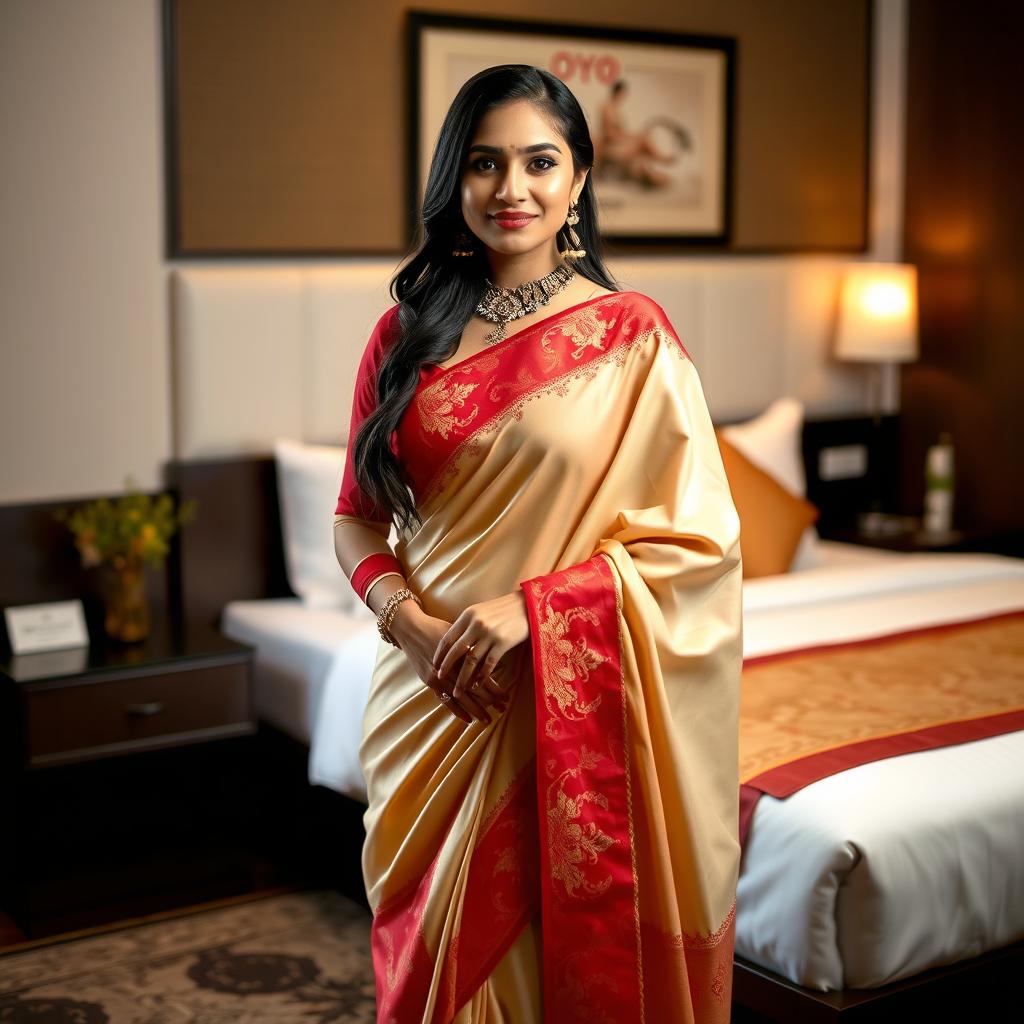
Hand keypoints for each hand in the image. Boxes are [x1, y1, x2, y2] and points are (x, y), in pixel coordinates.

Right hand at [389, 601, 508, 724]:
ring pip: (462, 698)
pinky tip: (467, 719)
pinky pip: (445, 700)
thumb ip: (477, 649)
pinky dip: (457, 711)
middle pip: (475, 689)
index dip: (496, 689)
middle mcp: (453, 667)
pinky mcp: (430, 682)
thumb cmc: (439, 629)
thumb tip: (499, 661)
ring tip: (487, 720)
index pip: (484, 676)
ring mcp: (440, 676)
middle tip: (503, 709)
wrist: (412, 630)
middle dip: (490, 702)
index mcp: (463, 654)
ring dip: (476, 710)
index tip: (507, 697)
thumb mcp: (461, 635)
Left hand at [432, 591, 530, 713]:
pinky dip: (482, 676)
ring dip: (463, 677)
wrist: (526, 605)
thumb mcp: (480, 611)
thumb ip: (467, 624)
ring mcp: (490, 634)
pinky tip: (477, 685)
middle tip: (439, 678)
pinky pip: (489, 663)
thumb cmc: (502, 608)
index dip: (440, 653)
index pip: (448, 637)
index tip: (434, 664)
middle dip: (447, 666)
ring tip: (458, 689)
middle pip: (457, 650)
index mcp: (468, 615)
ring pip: (471, 660)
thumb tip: (454, 642)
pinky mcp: (503, 642)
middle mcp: (476, 624)